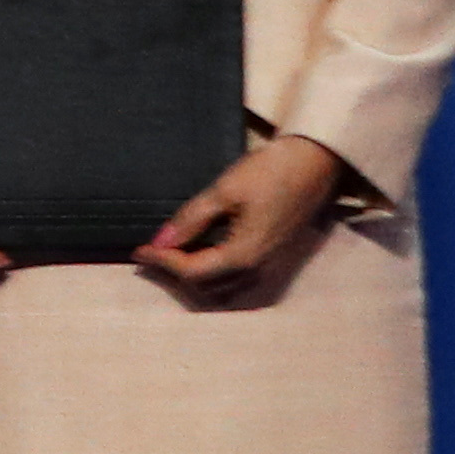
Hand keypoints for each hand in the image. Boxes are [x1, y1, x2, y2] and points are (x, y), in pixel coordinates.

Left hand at [140, 134, 345, 300]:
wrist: (316, 163)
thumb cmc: (270, 172)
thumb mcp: (224, 191)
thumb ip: (192, 220)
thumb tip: (160, 242)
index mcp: (245, 255)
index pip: (193, 272)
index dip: (162, 263)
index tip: (138, 250)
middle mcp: (259, 270)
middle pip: (207, 288)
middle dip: (174, 274)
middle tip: (149, 254)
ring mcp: (270, 268)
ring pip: (223, 290)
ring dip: (194, 279)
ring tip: (169, 257)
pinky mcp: (275, 260)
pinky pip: (238, 281)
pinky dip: (213, 275)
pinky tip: (199, 255)